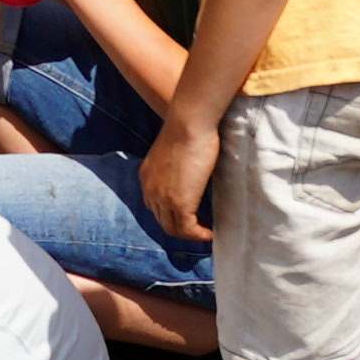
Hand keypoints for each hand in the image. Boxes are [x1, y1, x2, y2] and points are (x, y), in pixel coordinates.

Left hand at [139, 109, 220, 250]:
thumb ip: (177, 168)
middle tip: (199, 229)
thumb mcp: (175, 152)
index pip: (155, 206)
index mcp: (147, 176)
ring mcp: (163, 198)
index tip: (189, 217)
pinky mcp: (179, 203)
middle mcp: (150, 189)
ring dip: (190, 234)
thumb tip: (192, 175)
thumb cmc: (187, 130)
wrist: (188, 124)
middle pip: (162, 220)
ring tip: (206, 233)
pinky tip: (211, 234)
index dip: (171, 215)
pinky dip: (199, 236)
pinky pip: (188, 230)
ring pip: (173, 229)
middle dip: (180, 228)